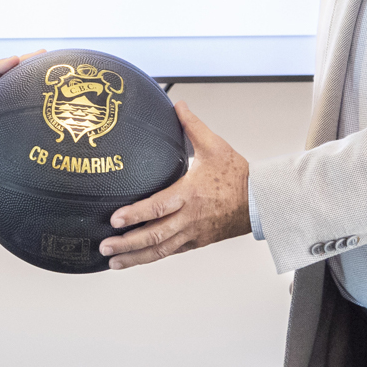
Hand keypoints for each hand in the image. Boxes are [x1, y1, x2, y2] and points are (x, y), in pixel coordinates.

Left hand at [98, 98, 250, 267]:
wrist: (262, 201)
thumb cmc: (238, 174)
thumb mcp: (214, 145)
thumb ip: (192, 125)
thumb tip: (178, 104)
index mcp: (190, 194)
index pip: (157, 207)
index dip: (135, 215)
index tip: (115, 220)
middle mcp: (190, 217)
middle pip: (154, 235)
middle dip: (127, 244)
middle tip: (105, 247)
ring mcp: (193, 233)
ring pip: (161, 250)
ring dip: (136, 257)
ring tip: (114, 262)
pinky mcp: (198, 241)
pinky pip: (172, 252)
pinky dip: (153, 257)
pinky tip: (137, 259)